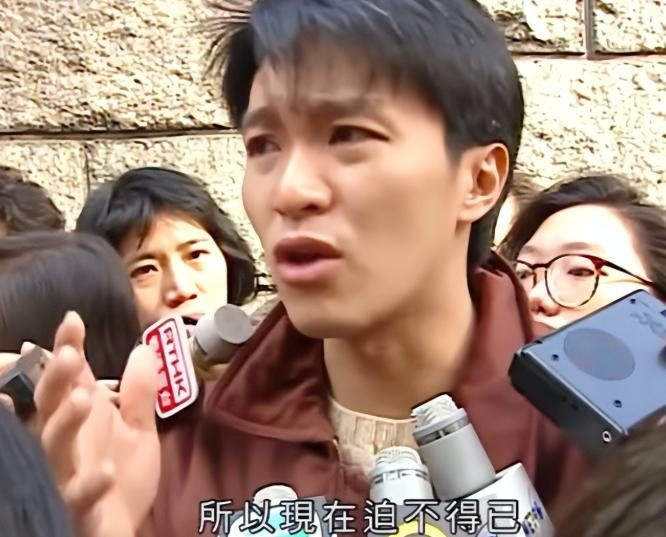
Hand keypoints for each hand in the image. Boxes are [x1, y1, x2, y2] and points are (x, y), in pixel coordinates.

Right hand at [34, 312, 159, 536]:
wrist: (121, 532)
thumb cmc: (121, 479)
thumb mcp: (137, 431)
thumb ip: (138, 394)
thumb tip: (144, 349)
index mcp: (81, 419)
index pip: (69, 379)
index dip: (67, 349)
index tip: (73, 320)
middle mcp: (66, 443)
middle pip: (51, 406)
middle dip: (57, 380)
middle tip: (70, 355)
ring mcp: (65, 475)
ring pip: (53, 446)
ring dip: (67, 421)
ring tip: (85, 397)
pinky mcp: (74, 509)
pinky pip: (77, 497)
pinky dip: (89, 485)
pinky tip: (106, 471)